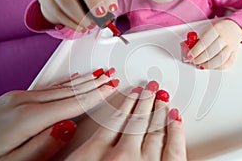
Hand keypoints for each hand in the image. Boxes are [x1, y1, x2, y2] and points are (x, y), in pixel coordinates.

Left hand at [0, 68, 118, 159]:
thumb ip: (44, 145)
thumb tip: (68, 126)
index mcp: (29, 117)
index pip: (72, 103)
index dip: (95, 95)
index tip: (110, 86)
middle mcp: (24, 102)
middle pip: (69, 91)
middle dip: (94, 83)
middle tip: (110, 74)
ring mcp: (18, 97)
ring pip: (60, 86)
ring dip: (83, 80)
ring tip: (99, 73)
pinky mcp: (15, 98)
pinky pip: (48, 87)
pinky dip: (65, 82)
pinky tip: (73, 79)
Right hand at [37, 0, 116, 31]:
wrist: (61, 5)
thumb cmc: (83, 2)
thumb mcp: (97, 3)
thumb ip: (104, 9)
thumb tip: (109, 19)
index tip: (112, 10)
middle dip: (93, 0)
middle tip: (100, 16)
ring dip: (79, 15)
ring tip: (89, 26)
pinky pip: (54, 9)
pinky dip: (69, 22)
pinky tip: (78, 27)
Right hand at [65, 81, 186, 160]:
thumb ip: (66, 147)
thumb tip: (66, 130)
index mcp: (92, 154)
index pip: (113, 120)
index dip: (125, 103)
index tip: (132, 92)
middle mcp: (120, 155)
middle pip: (135, 120)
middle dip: (144, 100)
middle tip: (150, 87)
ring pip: (153, 129)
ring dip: (158, 109)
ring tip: (161, 96)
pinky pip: (173, 147)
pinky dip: (175, 129)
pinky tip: (174, 116)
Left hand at [188, 20, 241, 68]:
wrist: (234, 27)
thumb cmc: (218, 28)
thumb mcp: (207, 28)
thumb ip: (198, 39)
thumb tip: (188, 49)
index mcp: (217, 29)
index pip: (205, 41)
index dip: (196, 51)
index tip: (190, 56)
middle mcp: (225, 37)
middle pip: (213, 51)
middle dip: (201, 59)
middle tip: (194, 61)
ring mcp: (231, 46)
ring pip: (221, 59)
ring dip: (209, 65)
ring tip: (201, 65)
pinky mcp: (234, 53)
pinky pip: (228, 63)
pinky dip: (219, 67)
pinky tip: (211, 66)